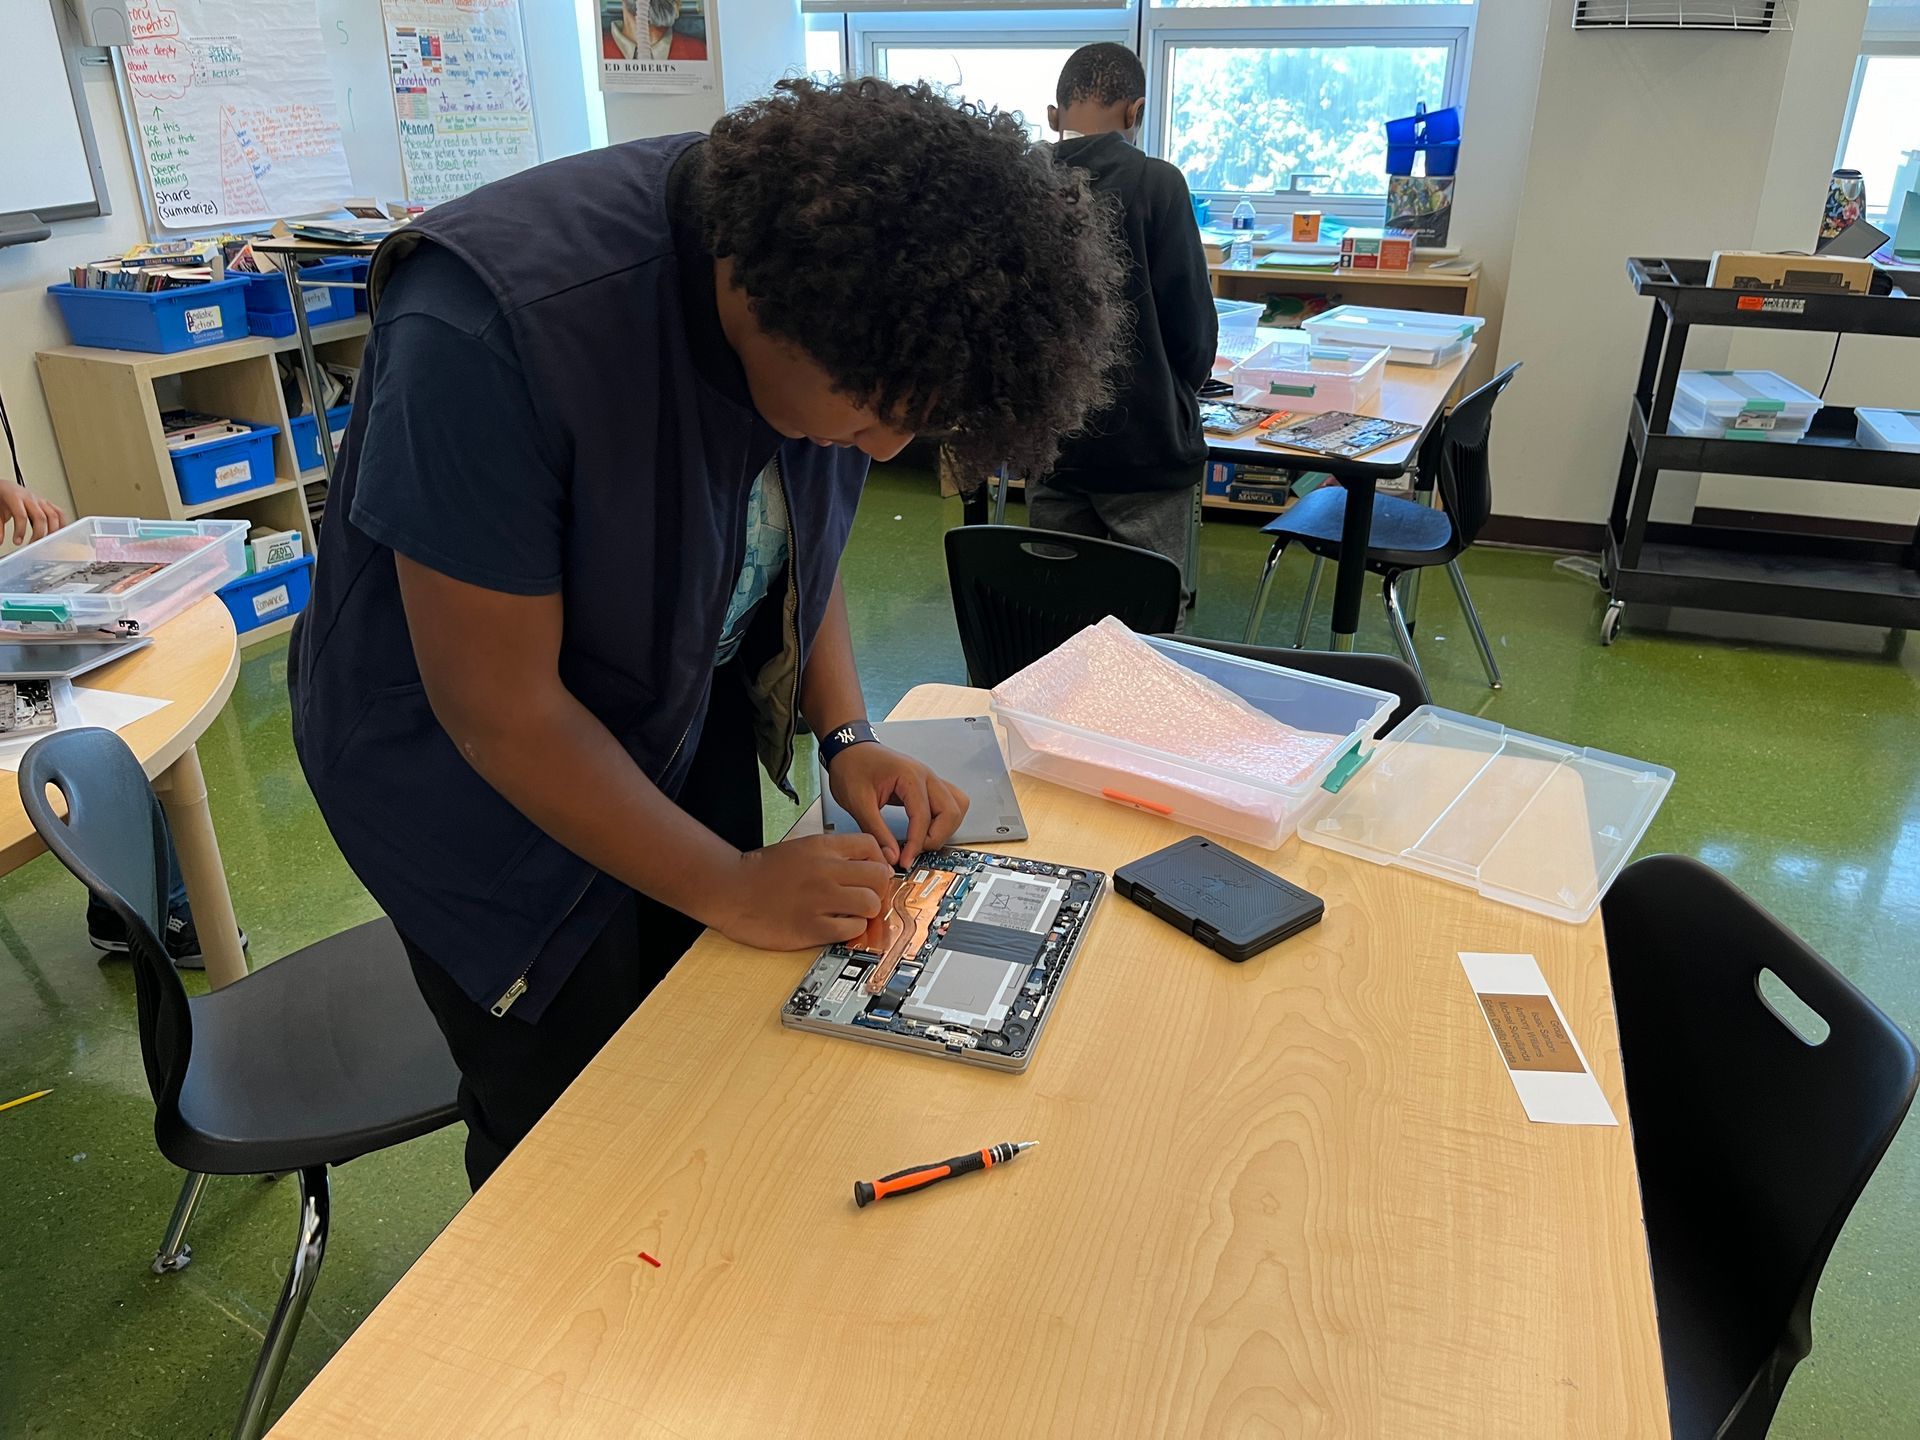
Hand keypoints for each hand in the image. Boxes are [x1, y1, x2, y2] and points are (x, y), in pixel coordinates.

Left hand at [1, 486, 64, 547]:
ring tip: (46, 541)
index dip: (21, 531)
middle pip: (41, 517)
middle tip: (33, 544)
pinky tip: (58, 532)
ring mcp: (40, 500)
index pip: (22, 515)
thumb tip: (0, 541)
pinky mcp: (47, 503)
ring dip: (52, 531)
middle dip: (39, 534)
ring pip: (53, 515)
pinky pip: (59, 513)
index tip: (18, 541)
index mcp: (15, 497)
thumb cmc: (2, 497)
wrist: (6, 487)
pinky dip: (62, 524)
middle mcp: (30, 498)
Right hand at [714, 833, 894, 950]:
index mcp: (821, 847)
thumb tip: (865, 864)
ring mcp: (820, 899)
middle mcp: (825, 870)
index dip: (878, 861)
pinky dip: (851, 929)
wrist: (730, 890)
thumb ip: (831, 853)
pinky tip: (838, 925)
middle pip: (879, 876)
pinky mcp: (812, 927)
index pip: (871, 846)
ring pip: (871, 903)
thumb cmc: (761, 872)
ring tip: (852, 913)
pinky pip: (852, 928)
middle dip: (877, 888)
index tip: (874, 873)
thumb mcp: (800, 848)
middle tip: (866, 896)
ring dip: (867, 911)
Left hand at [827, 742, 969, 868]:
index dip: (916, 844)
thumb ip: (876, 831)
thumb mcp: (858, 803)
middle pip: (951, 811)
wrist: (849, 748)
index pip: (924, 817)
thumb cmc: (852, 766)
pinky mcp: (928, 785)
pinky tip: (926, 829)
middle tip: (915, 850)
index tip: (905, 860)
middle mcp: (926, 776)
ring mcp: (930, 779)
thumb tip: (892, 856)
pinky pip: (950, 802)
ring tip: (922, 840)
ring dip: (945, 827)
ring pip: (957, 806)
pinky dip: (944, 819)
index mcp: (910, 776)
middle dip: (936, 837)